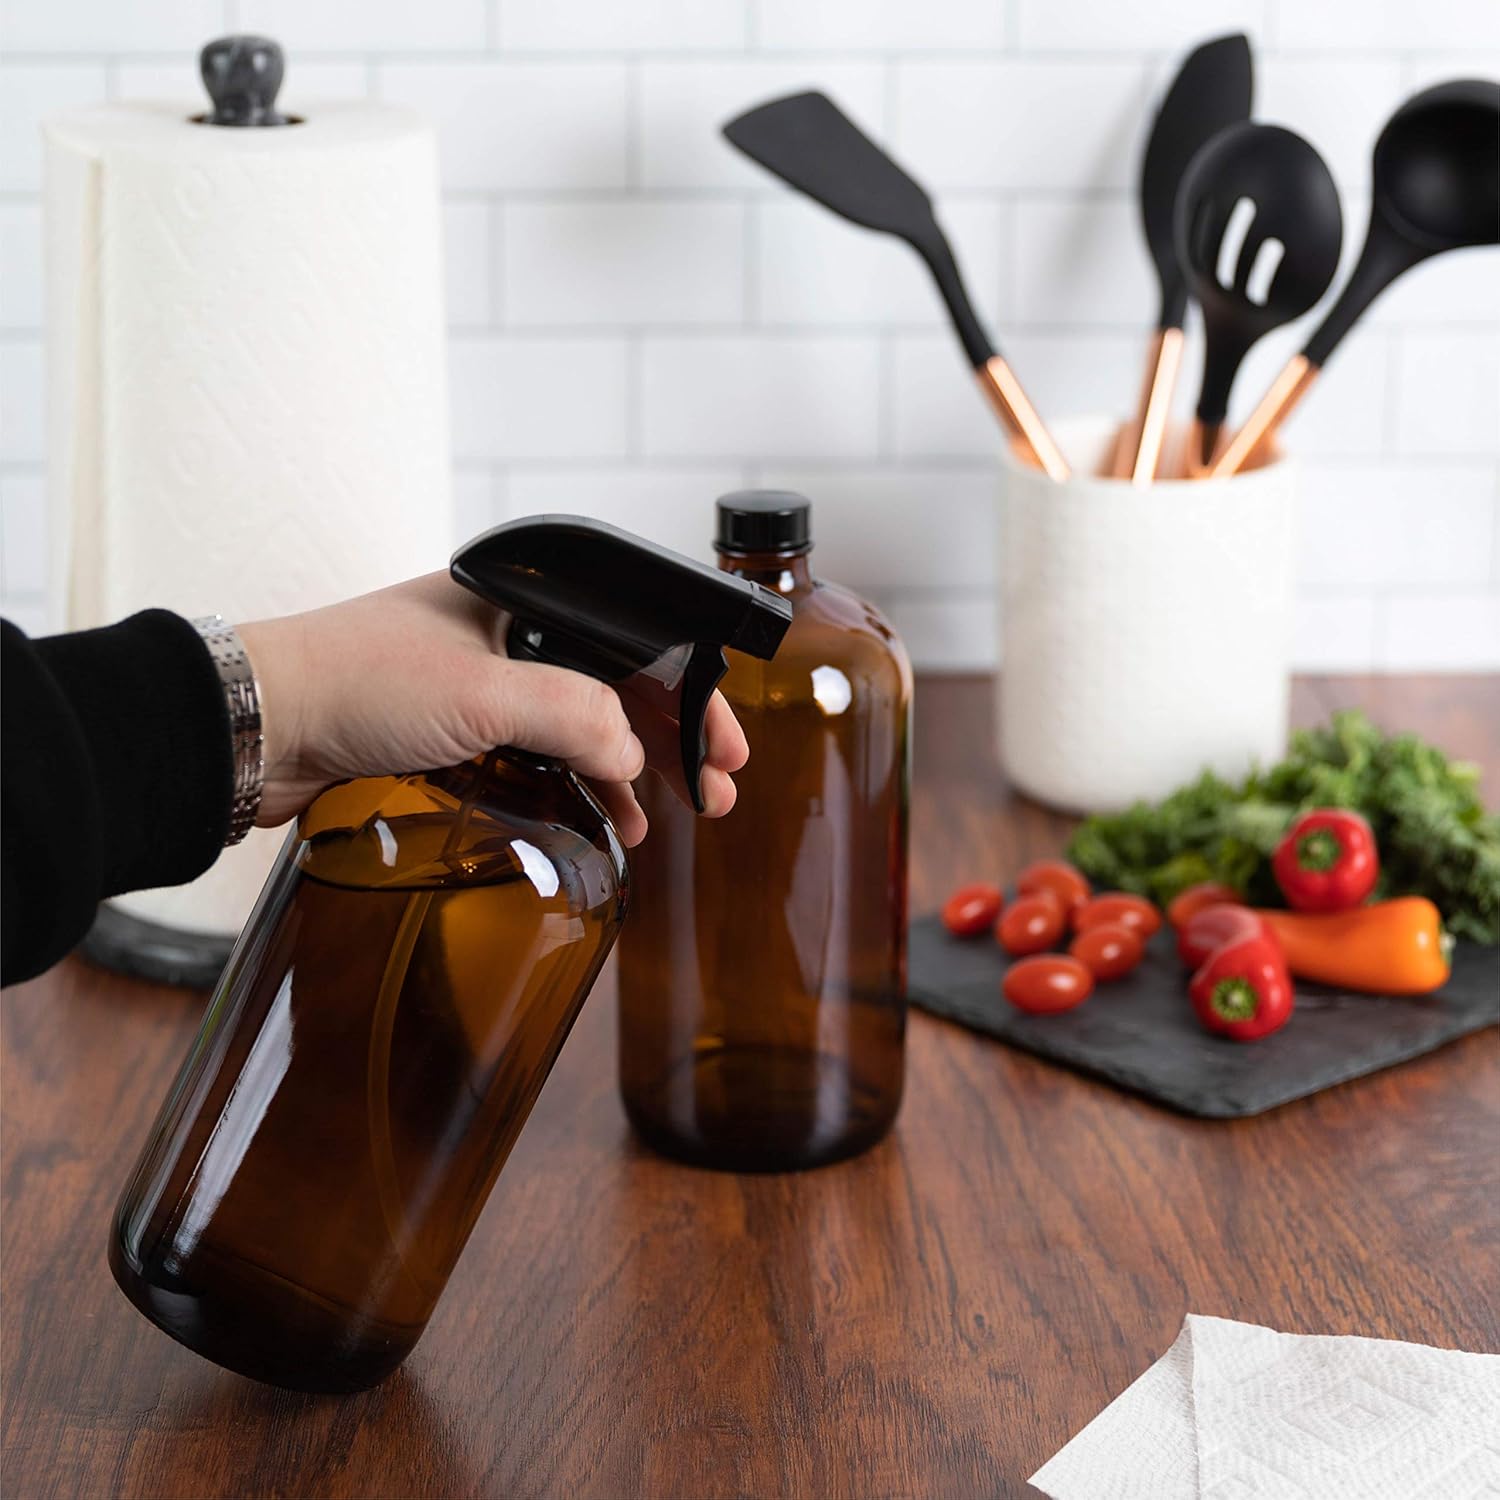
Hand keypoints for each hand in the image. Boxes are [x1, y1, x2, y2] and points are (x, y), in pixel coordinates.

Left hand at [237, 572, 748, 845]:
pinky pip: (539, 760)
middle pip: (616, 687)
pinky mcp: (455, 735)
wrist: (257, 725)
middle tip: (716, 792)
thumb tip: (636, 754)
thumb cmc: (353, 678)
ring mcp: (482, 687)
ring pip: (580, 729)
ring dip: (626, 775)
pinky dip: (575, 789)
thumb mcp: (480, 692)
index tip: (727, 748)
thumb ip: (572, 716)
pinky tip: (602, 822)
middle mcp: (510, 636)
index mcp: (524, 598)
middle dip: (669, 742)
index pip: (635, 643)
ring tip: (661, 822)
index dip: (690, 697)